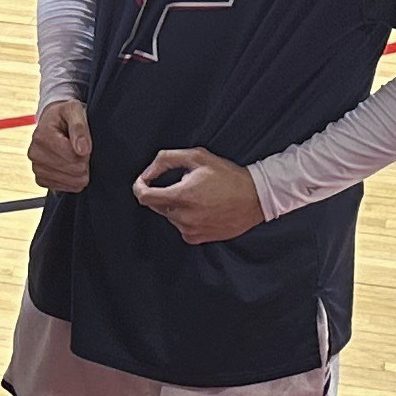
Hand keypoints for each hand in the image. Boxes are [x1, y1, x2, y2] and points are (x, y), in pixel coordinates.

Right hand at [27, 96, 92, 194]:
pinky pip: (63, 188)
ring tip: (76, 158)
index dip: (86, 152)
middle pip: (73, 170)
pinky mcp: (40, 179)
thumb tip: (83, 150)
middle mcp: (34, 153)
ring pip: (70, 182)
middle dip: (84, 162)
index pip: (73, 156)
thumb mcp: (74, 111)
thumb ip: (80, 128)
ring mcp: (36, 168)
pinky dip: (72, 181)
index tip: (85, 144)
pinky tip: (72, 168)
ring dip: (79, 173)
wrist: (52, 123)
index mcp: (42, 136)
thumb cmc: (65, 115)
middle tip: (82, 151)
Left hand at [132, 144, 263, 243]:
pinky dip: (186, 217)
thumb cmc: (229, 176)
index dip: (140, 186)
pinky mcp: (197, 238)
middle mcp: (183, 217)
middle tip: (185, 184)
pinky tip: (203, 208)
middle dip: (163, 193)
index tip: (143, 181)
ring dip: (176, 205)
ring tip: (200, 196)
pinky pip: (181, 226)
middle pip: (156, 205)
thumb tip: (148, 172)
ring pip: (169, 216)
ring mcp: (189, 230)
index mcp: (181, 196)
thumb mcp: (197, 157)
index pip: (144, 196)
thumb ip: (166, 160)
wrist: (255, 198)